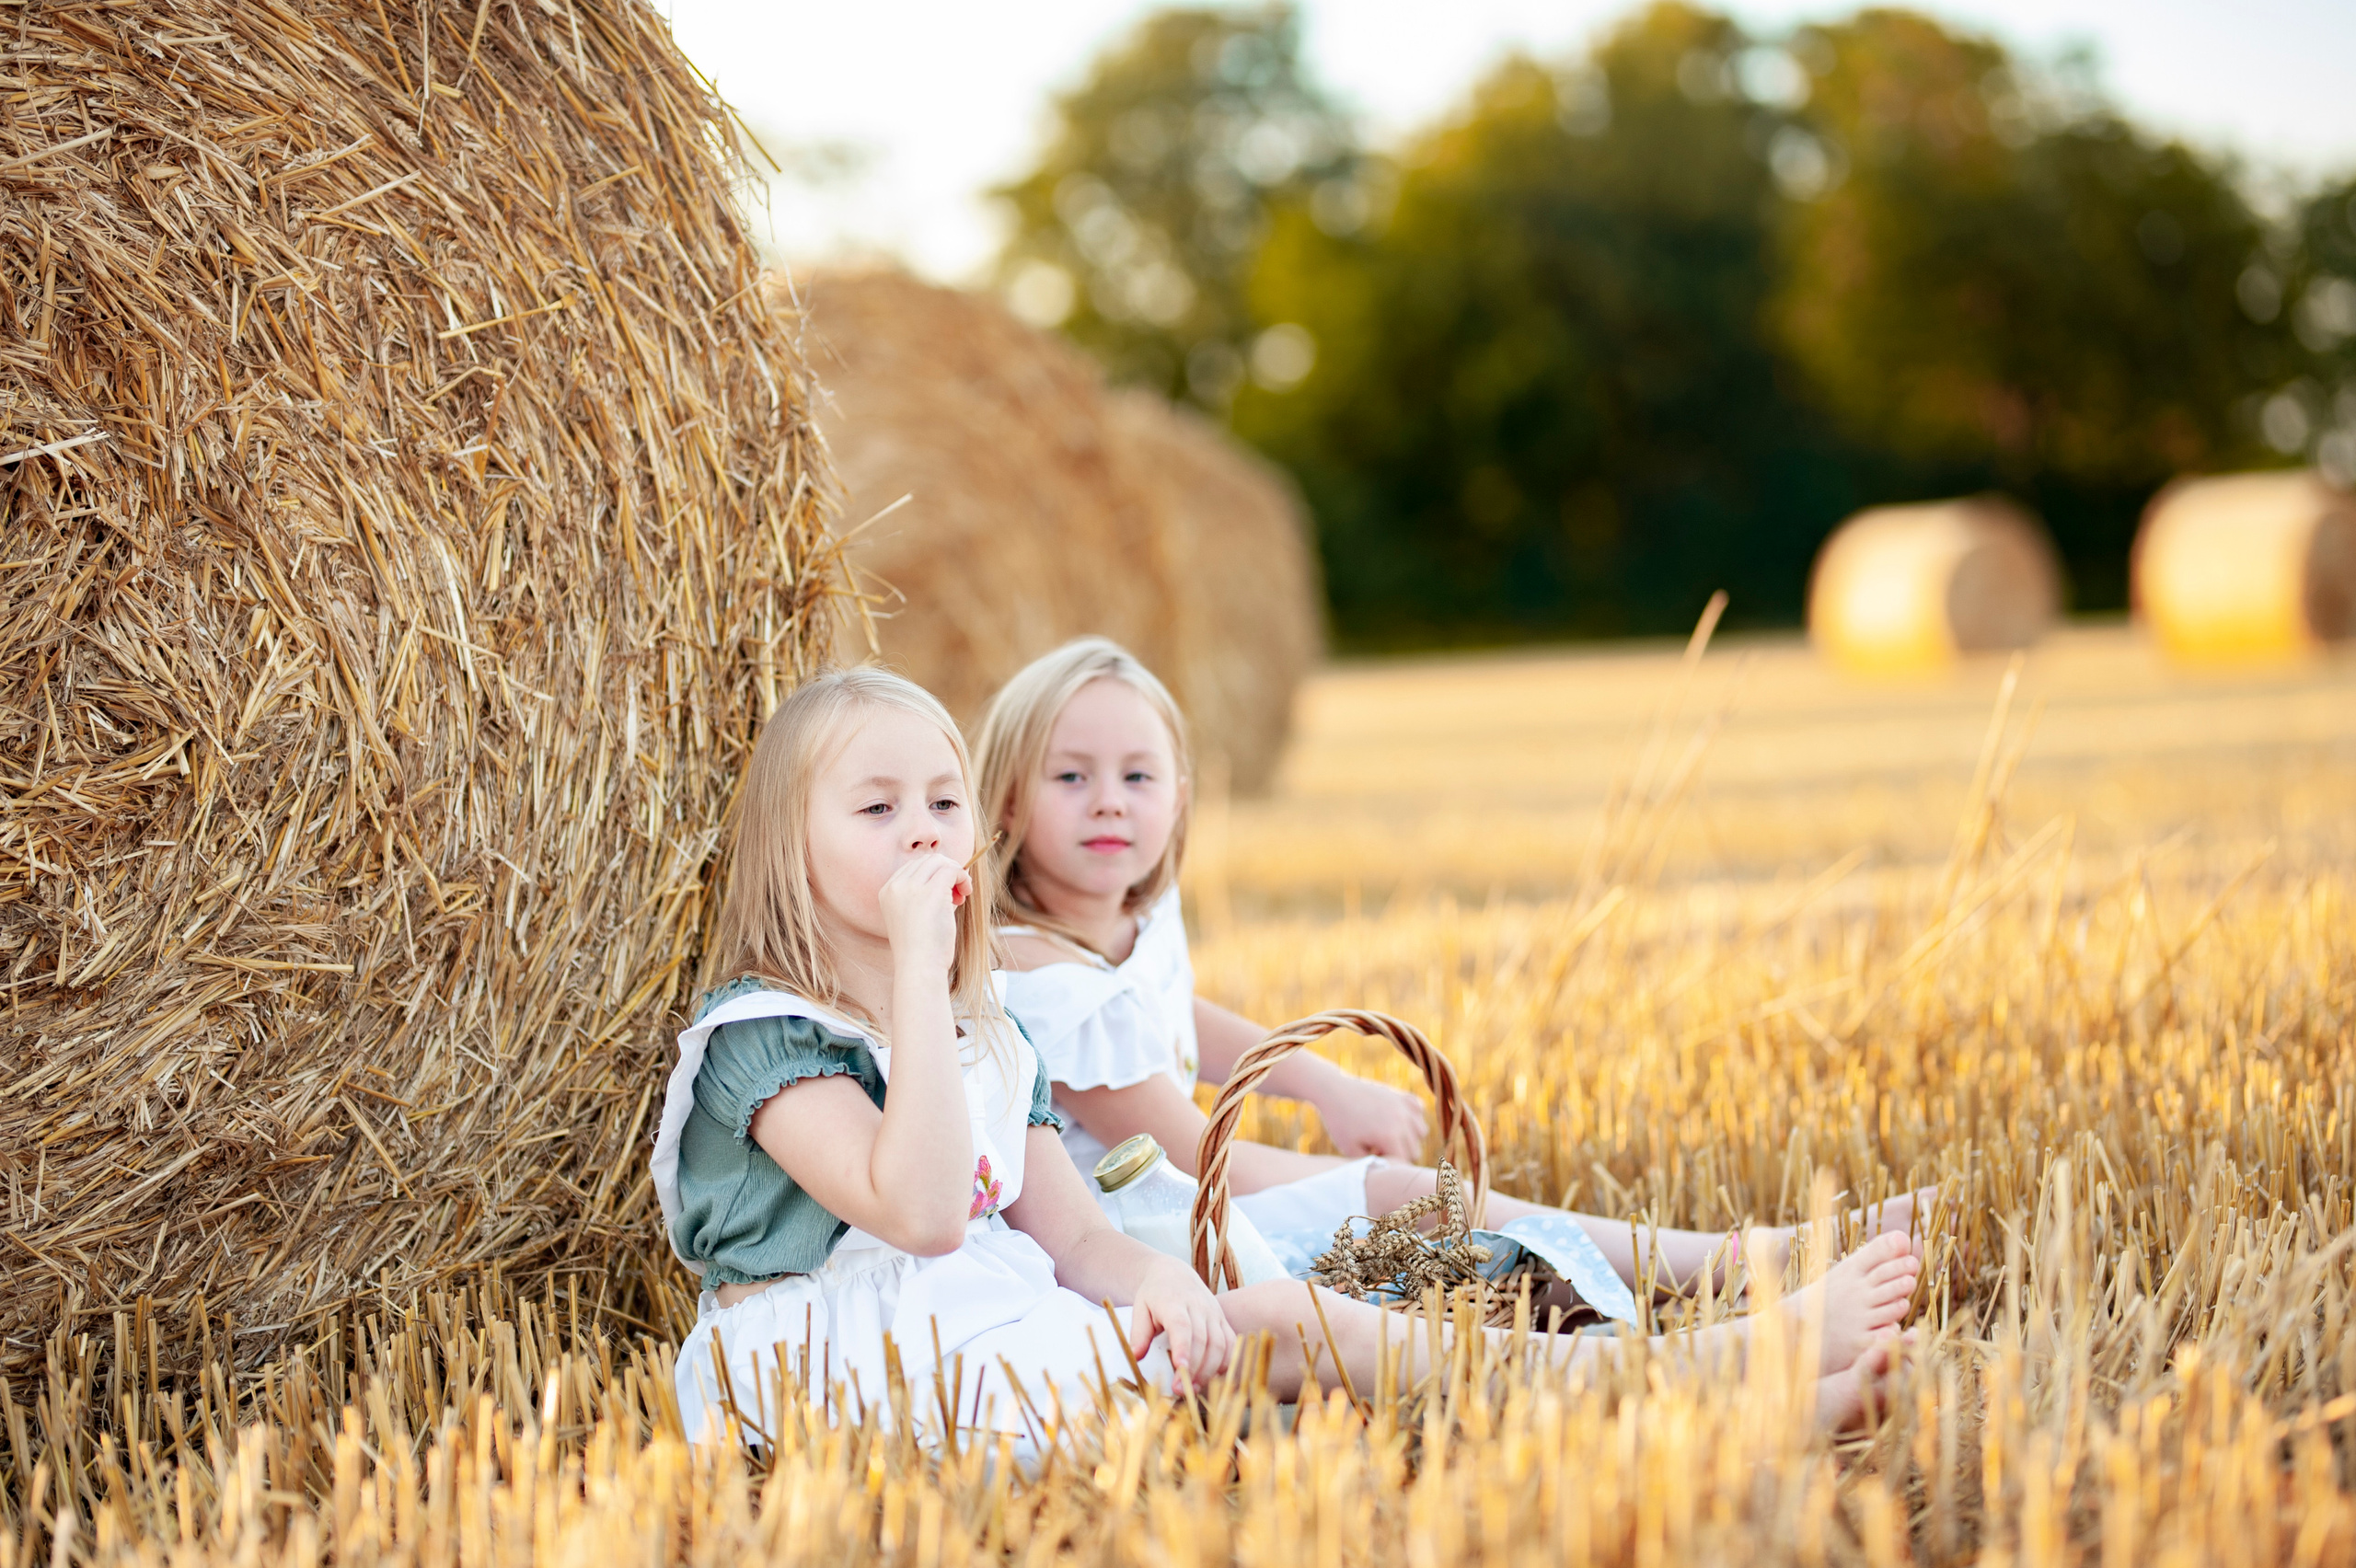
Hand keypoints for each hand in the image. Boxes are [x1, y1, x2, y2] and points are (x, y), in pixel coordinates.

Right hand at [877, 851, 969, 967]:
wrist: (919, 967)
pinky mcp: (931, 892)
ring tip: (962, 895)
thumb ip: (924, 894)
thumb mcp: (914, 916)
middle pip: (927, 860)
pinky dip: (963, 877)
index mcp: (887, 891)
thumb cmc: (921, 948)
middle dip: (946, 871)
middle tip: (957, 894)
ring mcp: (911, 887)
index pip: (914, 867)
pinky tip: (966, 893)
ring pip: (940, 861)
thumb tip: (951, 874)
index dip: (934, 874)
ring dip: (956, 873)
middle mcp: (896, 886)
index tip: (946, 892)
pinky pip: (952, 870)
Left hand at [1127, 1255, 1233, 1393]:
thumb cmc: (1154, 1294)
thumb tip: (1136, 1357)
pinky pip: (1230, 1343)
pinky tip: (1213, 1376)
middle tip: (1181, 1390)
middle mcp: (1198, 1306)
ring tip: (1194, 1389)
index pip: (1182, 1327)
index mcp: (1174, 1303)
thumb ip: (1139, 1334)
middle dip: (1195, 1368)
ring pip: (1219, 1344)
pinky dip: (1226, 1361)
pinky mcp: (1222, 1319)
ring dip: (1209, 1369)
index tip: (1181, 1369)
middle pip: (1203, 1340)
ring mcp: (1213, 1312)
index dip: (1183, 1348)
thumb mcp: (1140, 1309)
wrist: (1174, 1273)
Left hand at [1314, 1073, 1427, 1159]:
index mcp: (1389, 1137)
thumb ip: (1373, 1164)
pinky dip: (1412, 1117)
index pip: (1403, 1163)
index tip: (1373, 1156)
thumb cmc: (1341, 1123)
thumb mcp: (1351, 1151)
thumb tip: (1390, 1172)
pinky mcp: (1403, 1096)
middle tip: (1378, 1147)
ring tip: (1389, 1134)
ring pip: (1422, 1132)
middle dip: (1400, 1153)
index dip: (1389, 1164)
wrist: (1335, 1091)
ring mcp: (1404, 1107)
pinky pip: (1419, 1111)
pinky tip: (1396, 1118)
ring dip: (1409, 1137)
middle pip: (1415, 1150)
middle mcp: (1402, 1121)